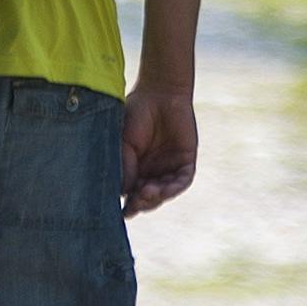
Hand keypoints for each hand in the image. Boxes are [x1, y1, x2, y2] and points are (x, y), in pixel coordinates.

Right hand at [120, 80, 200, 215]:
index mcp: (134, 169)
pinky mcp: (186, 162)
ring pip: (164, 193)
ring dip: (156, 197)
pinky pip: (182, 181)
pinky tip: (163, 190)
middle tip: (135, 202)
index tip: (120, 212)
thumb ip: (124, 167)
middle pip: (147, 198)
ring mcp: (169, 168)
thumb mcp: (124, 143)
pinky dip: (173, 188)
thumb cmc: (135, 114)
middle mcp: (151, 172)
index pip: (131, 194)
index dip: (127, 205)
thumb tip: (122, 194)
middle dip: (141, 203)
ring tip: (147, 193)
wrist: (159, 93)